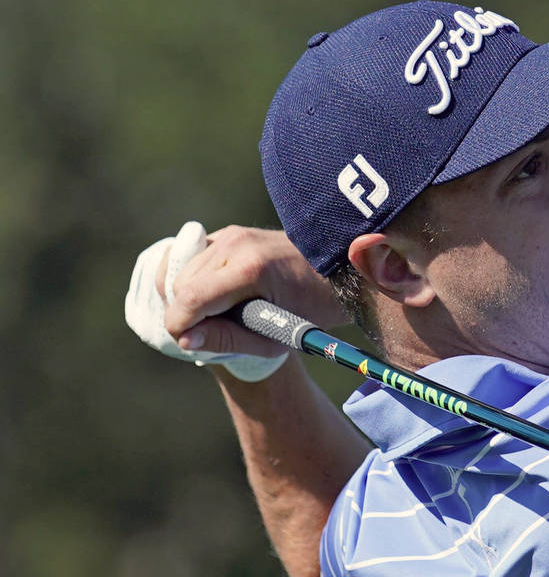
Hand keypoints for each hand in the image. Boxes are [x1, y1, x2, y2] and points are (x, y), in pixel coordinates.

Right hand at [125, 221, 346, 379]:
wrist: (340, 272)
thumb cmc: (314, 309)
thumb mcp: (275, 336)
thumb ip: (227, 339)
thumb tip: (184, 340)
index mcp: (251, 268)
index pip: (191, 297)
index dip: (179, 325)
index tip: (187, 343)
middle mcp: (236, 243)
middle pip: (182, 285)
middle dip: (188, 314)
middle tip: (218, 332)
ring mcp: (231, 234)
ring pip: (182, 272)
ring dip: (192, 299)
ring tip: (224, 316)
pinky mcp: (229, 233)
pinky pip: (193, 260)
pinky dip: (195, 282)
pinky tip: (219, 298)